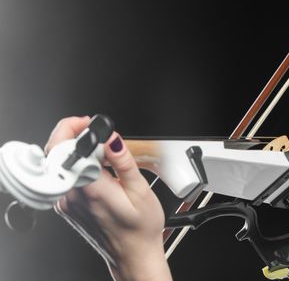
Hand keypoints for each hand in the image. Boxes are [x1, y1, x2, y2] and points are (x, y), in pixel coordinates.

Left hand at [46, 116, 171, 280]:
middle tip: (97, 134)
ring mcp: (66, 202)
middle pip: (58, 154)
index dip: (75, 129)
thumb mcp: (140, 190)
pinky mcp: (67, 206)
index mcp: (90, 189)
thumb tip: (112, 139)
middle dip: (74, 136)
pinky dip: (79, 166)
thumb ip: (123, 162)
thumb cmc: (140, 228)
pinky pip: (65, 177)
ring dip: (77, 152)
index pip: (66, 150)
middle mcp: (72, 196)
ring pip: (61, 164)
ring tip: (103, 155)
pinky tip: (99, 171)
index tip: (91, 125)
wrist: (133, 254)